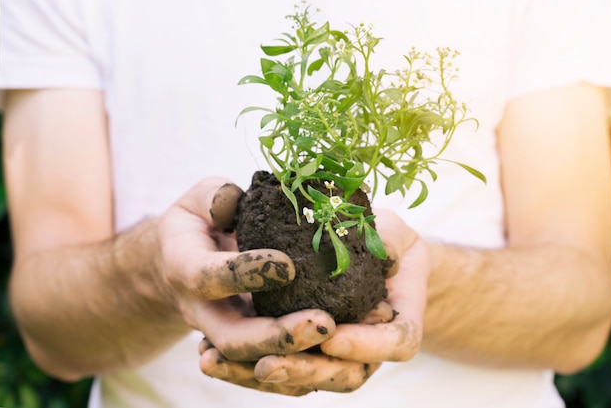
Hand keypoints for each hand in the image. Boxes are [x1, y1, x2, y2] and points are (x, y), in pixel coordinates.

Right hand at [158, 177, 336, 376]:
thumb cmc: (198, 222)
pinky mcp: (244, 342)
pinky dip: (300, 366)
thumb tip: (235, 201)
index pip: (208, 277)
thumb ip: (215, 197)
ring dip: (295, 358)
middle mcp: (201, 310)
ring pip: (252, 362)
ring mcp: (222, 331)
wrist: (180, 262)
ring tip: (336, 338)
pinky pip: (267, 366)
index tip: (288, 265)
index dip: (245, 273)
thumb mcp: (198, 198)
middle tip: (324, 323)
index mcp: (185, 267)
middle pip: (232, 339)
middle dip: (278, 336)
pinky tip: (337, 352)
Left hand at [199, 208, 426, 394]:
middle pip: (347, 376)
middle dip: (306, 370)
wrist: (373, 248)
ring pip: (307, 380)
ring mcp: (337, 353)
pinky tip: (209, 356)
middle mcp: (370, 346)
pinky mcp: (305, 349)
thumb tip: (383, 255)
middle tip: (268, 363)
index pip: (396, 342)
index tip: (332, 332)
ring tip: (220, 363)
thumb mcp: (391, 230)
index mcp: (401, 320)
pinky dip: (245, 369)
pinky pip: (282, 367)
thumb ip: (387, 239)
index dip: (367, 343)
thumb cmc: (384, 237)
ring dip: (266, 376)